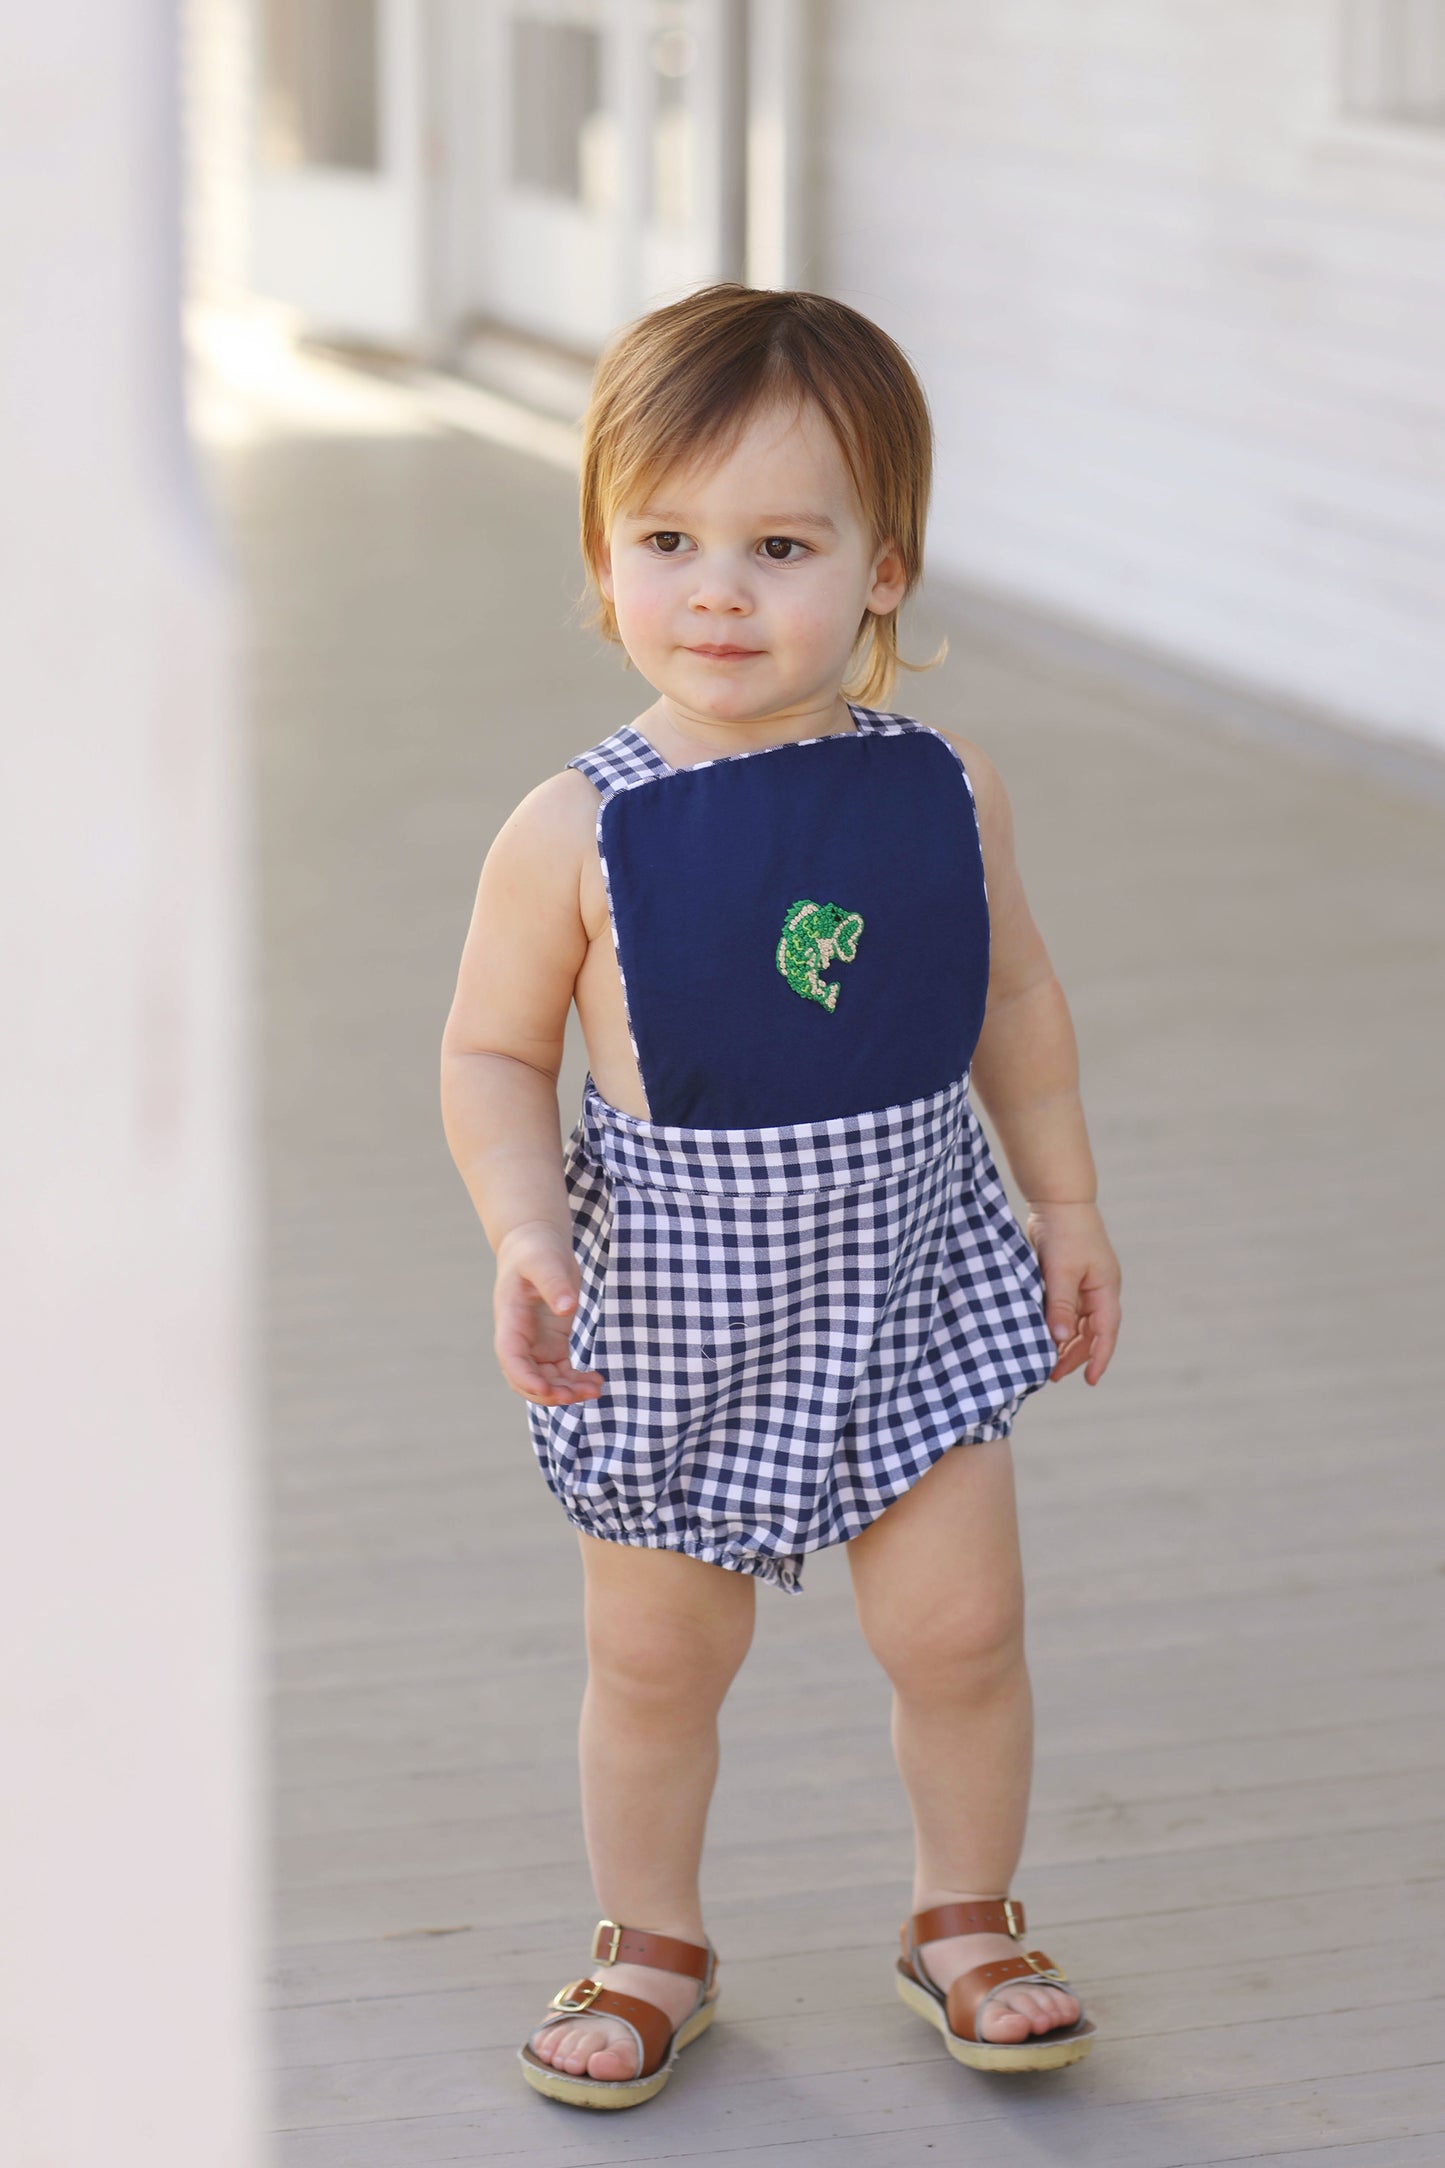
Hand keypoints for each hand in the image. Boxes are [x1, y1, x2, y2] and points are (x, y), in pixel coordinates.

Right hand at [493, 1222, 604, 1406]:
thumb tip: (566, 1307)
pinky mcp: (552, 1343)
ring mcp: (535, 1343)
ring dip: (566, 1391)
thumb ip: (554, 1282)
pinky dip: (575, 1381)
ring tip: (594, 1390)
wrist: (536, 1245)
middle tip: (578, 1395)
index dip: (525, 1378)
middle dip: (548, 1393)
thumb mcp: (544, 1261)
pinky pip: (561, 1372)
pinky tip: (595, 1382)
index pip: (511, 1357)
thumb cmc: (535, 1250)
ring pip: (545, 1380)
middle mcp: (519, 1338)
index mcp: (510, 1320)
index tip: (546, 1389)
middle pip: (526, 1378)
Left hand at [1024, 1200, 1121, 1385]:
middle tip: (1052, 1374)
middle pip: (1092, 1332)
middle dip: (1075, 1355)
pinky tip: (1043, 1335)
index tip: (1091, 1381)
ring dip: (1066, 1342)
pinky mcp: (1070, 1278)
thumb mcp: (1061, 1270)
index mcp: (1105, 1288)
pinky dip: (1058, 1325)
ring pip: (1080, 1323)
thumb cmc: (1064, 1232)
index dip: (1099, 1358)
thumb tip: (1061, 1339)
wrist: (1058, 1199)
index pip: (1106, 1332)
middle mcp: (1100, 1290)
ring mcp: (1086, 1284)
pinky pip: (1068, 1310)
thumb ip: (1061, 1305)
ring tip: (1046, 1361)